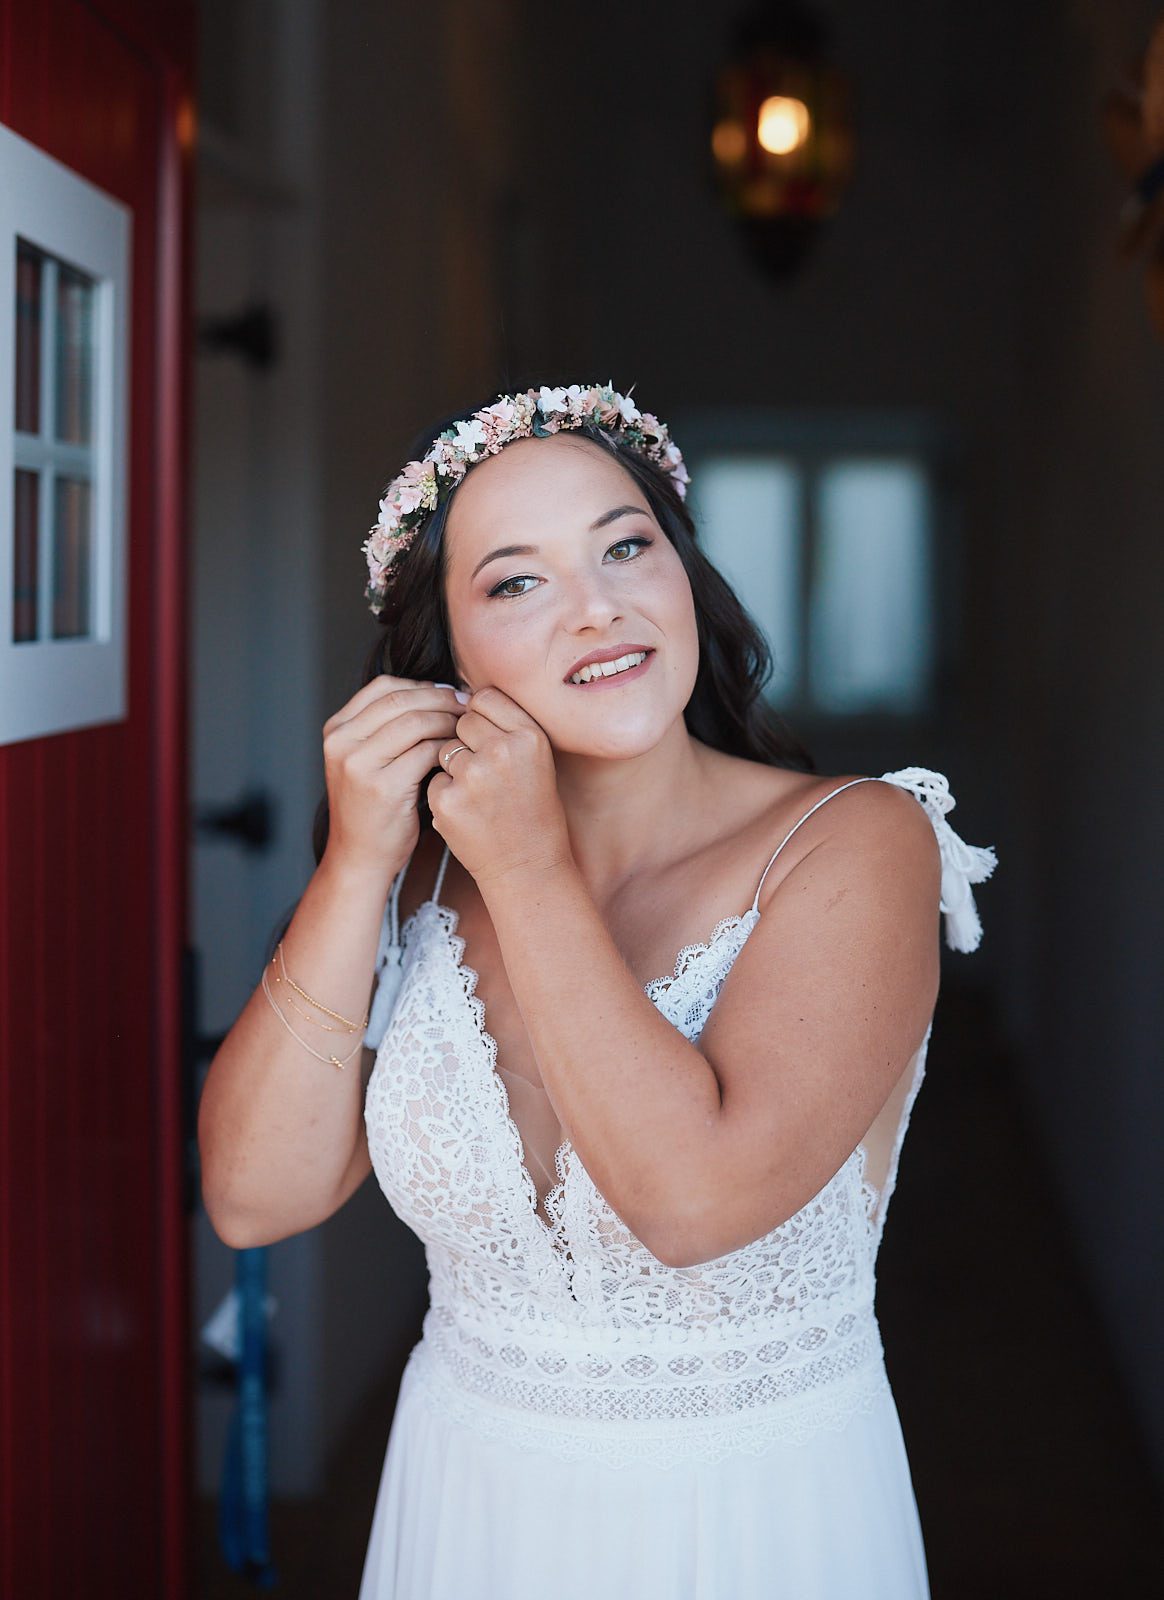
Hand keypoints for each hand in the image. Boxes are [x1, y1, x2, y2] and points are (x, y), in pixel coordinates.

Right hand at [321, 675, 466, 880]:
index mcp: (336, 730)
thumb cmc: (372, 808)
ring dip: (448, 721)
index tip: (450, 693)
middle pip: (402, 700)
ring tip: (467, 728)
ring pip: (416, 722)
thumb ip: (385, 727)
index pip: (384, 686)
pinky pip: (426, 752)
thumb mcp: (365, 760)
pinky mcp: (383, 787)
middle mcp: (341, 743)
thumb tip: (437, 690)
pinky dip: (448, 748)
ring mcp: (358, 765)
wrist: (359, 858)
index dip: (422, 686)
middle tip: (468, 706)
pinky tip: (459, 753)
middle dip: (442, 699)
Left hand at [427, 687, 572, 885]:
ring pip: (445, 750)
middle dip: (466, 741)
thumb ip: (507, 727)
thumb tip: (465, 697)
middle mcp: (502, 751)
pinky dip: (446, 794)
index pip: (485, 698)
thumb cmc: (533, 812)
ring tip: (481, 795)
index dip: (481, 716)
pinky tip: (469, 813)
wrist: (528, 866)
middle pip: (462, 721)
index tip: (488, 735)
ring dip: (455, 768)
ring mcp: (472, 776)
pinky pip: (435, 779)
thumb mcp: (538, 760)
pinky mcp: (447, 801)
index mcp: (529, 736)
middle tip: (487, 772)